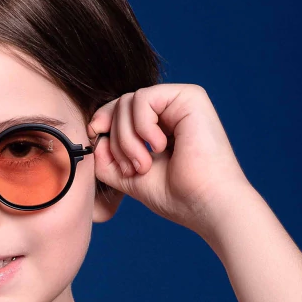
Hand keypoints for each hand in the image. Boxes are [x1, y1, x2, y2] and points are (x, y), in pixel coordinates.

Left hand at [88, 85, 252, 232]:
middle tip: (132, 169)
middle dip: (116, 140)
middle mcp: (171, 110)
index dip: (103, 124)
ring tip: (144, 164)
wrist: (207, 204)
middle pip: (121, 105)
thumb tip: (95, 135)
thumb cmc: (177, 196)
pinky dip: (141, 126)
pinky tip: (159, 147)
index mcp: (161, 126)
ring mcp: (181, 101)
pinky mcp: (190, 96)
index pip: (121, 112)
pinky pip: (143, 99)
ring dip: (127, 139)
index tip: (95, 141)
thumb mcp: (131, 177)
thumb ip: (109, 159)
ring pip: (128, 102)